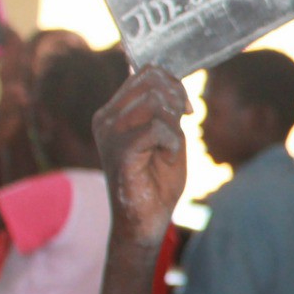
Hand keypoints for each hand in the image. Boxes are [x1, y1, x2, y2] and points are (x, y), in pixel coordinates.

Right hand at [91, 65, 188, 246]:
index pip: (146, 73)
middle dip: (177, 100)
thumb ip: (165, 108)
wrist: (146, 220)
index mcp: (115, 112)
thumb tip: (167, 78)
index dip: (174, 84)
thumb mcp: (167, 134)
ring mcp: (110, 134)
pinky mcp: (119, 152)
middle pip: (150, 81)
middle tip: (182, 125)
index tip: (186, 109)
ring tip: (168, 147)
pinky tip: (166, 157)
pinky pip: (155, 129)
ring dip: (173, 125)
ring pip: (154, 103)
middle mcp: (107, 119)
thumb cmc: (157, 179)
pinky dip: (171, 142)